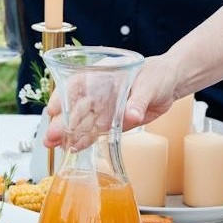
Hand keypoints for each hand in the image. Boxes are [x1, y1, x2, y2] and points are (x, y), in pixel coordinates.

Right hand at [42, 53, 182, 149]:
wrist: (171, 84)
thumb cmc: (158, 75)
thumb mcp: (150, 84)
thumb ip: (139, 100)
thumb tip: (131, 115)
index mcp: (103, 74)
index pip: (76, 84)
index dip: (62, 97)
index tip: (53, 111)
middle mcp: (99, 91)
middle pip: (75, 107)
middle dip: (61, 122)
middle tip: (50, 137)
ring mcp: (105, 108)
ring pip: (82, 121)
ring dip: (68, 134)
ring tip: (55, 146)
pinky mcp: (114, 122)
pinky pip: (96, 132)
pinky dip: (85, 140)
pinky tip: (73, 148)